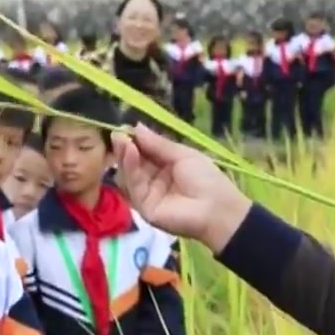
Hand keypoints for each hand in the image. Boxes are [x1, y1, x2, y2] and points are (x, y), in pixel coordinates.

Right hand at [112, 124, 252, 252]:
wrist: (217, 208)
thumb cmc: (206, 178)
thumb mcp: (183, 155)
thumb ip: (158, 143)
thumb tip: (136, 126)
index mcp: (166, 167)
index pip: (144, 153)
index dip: (135, 141)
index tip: (125, 127)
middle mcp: (154, 181)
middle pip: (134, 164)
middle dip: (126, 148)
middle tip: (118, 133)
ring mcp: (148, 196)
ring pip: (130, 175)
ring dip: (125, 157)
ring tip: (122, 141)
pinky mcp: (144, 208)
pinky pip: (134, 187)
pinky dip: (130, 169)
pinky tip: (130, 153)